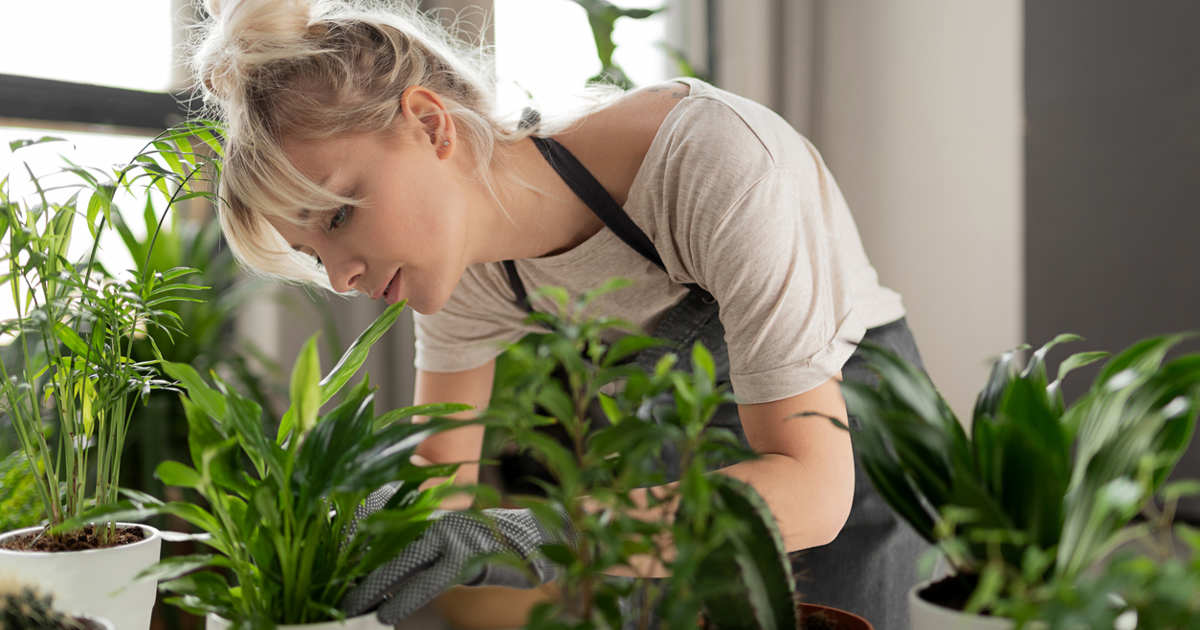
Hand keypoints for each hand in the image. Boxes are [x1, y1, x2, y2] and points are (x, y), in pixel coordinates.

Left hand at [341, 494, 569, 622]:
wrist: (532, 540)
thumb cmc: (485, 543)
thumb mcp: (446, 538)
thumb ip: (416, 546)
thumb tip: (377, 565)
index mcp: (428, 510)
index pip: (381, 521)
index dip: (354, 540)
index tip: (333, 559)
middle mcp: (435, 517)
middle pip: (383, 542)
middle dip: (357, 568)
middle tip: (336, 592)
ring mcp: (450, 535)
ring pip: (398, 562)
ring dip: (372, 587)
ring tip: (352, 606)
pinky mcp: (464, 558)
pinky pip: (424, 582)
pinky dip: (402, 600)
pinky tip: (387, 614)